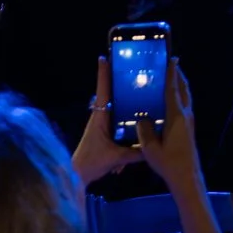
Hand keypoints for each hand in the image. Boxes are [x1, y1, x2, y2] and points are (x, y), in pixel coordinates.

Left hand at [73, 56, 145, 185]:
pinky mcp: (106, 133)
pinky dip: (127, 120)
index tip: (104, 57)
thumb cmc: (92, 162)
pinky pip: (118, 122)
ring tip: (140, 91)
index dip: (103, 74)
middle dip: (118, 81)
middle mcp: (101, 117)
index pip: (102, 91)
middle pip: (110, 94)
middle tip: (131, 68)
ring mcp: (102, 125)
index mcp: (100, 117)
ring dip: (125, 100)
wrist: (78, 175)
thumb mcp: (116, 157)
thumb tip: (154, 147)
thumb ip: (136, 152)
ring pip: (116, 108)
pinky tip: (140, 122)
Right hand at [135, 60, 204, 193]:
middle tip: (170, 64)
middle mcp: (185, 115)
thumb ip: (144, 130)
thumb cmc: (168, 163)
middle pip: (183, 89)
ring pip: (185, 97)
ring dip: (180, 86)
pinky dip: (179, 97)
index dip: (171, 73)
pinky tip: (169, 101)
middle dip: (178, 75)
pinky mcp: (189, 128)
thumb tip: (141, 118)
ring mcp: (189, 121)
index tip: (171, 59)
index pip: (173, 89)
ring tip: (170, 78)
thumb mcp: (150, 148)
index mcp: (176, 116)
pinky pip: (184, 106)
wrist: (187, 177)